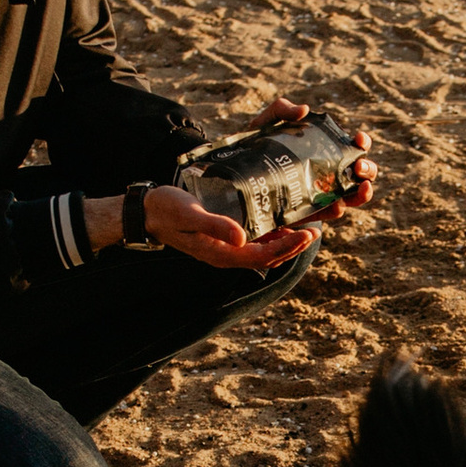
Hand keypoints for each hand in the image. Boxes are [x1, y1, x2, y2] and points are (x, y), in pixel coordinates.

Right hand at [142, 182, 319, 273]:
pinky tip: (286, 219)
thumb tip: (242, 237)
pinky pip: (257, 240)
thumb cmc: (167, 210)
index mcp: (222, 254)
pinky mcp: (227, 236)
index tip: (307, 234)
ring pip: (266, 249)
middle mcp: (229, 254)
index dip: (287, 247)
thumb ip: (215, 225)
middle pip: (270, 256)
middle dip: (295, 245)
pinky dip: (274, 233)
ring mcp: (228, 247)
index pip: (263, 256)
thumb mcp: (190, 214)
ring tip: (309, 226)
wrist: (148, 212)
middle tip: (317, 230)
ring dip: (288, 241)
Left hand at [253, 94, 375, 221]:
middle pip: (362, 173)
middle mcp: (330, 172)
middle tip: (358, 166)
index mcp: (328, 149)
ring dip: (361, 193)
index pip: (354, 146)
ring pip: (353, 196)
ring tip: (360, 187)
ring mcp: (322, 193)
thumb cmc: (258, 144)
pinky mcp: (309, 211)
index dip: (362, 143)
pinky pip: (329, 213)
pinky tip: (338, 204)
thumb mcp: (268, 123)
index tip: (359, 139)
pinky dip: (337, 209)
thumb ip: (283, 110)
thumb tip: (304, 109)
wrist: (237, 173)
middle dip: (367, 169)